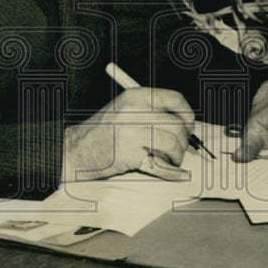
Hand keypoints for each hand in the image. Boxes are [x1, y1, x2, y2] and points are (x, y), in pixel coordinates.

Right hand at [63, 87, 194, 181]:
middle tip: (179, 150)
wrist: (78, 150)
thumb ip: (152, 112)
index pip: (175, 99)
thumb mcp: (125, 110)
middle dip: (184, 142)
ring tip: (170, 160)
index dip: (188, 114)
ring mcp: (133, 133)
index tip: (189, 126)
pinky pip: (162, 164)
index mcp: (136, 96)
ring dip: (177, 157)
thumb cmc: (104, 132)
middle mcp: (135, 111)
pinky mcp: (131, 154)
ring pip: (173, 145)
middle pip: (177, 125)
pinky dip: (171, 172)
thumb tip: (185, 124)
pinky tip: (173, 172)